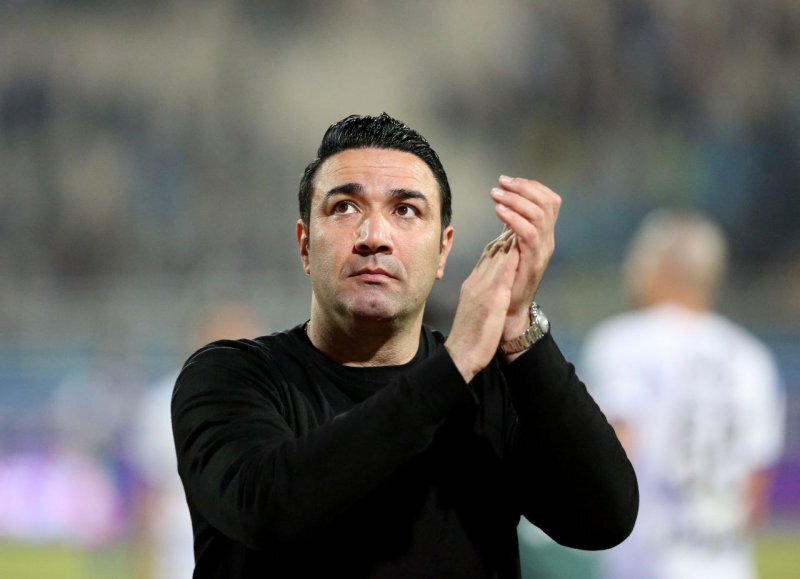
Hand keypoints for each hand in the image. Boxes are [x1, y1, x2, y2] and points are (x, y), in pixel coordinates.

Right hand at [444, 230, 518, 382]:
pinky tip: (519, 246)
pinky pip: (502, 274)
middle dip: (508, 230)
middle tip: (521, 210)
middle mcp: (477, 281)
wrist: (460, 355)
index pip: (490, 254)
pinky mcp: (490, 299)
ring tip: (522, 219)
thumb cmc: (470, 335)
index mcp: (475, 283)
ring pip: (497, 256)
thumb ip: (483, 291)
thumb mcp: (476, 307)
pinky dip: (510, 258)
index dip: (503, 237)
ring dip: (510, 236)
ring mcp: (482, 288)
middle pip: (494, 249)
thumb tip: (494, 280)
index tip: (514, 223)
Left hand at [490, 176, 560, 339]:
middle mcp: (547, 240)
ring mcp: (542, 251)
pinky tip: (498, 211)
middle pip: (548, 202)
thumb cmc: (506, 278)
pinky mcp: (532, 262)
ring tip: (496, 195)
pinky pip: (528, 233)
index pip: (549, 199)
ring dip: (516, 200)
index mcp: (543, 234)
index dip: (530, 186)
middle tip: (500, 184)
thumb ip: (512, 225)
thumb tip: (507, 202)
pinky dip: (513, 218)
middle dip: (523, 188)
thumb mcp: (510, 245)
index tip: (507, 180)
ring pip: (539, 214)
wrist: (508, 310)